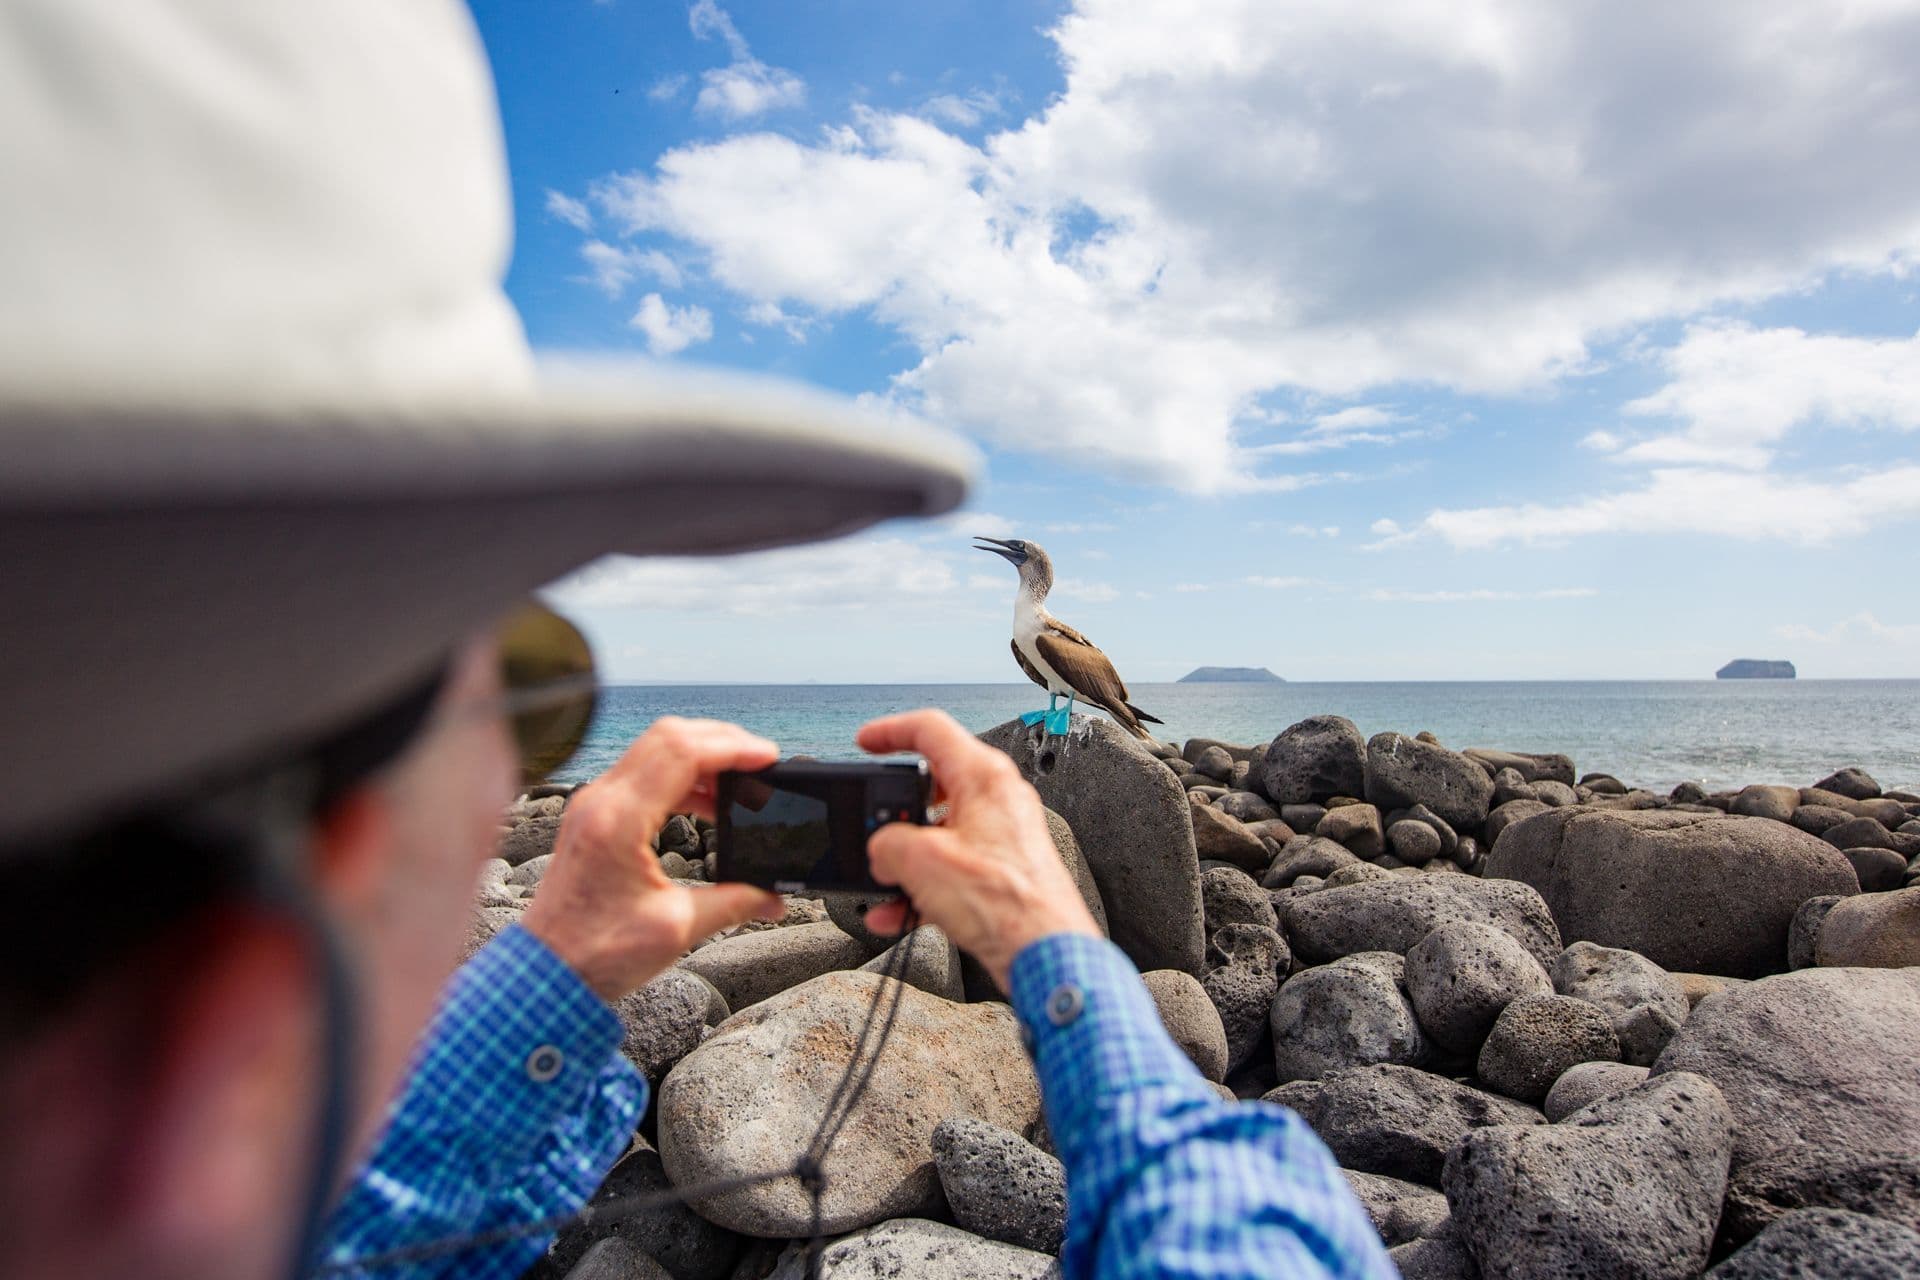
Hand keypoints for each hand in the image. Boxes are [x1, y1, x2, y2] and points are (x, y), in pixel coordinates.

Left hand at [520, 717, 784, 1001]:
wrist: (548, 971)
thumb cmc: (598, 953)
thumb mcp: (676, 928)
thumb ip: (734, 905)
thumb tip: (776, 898)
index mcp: (619, 821)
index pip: (682, 753)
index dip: (732, 747)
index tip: (769, 756)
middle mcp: (601, 801)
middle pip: (668, 737)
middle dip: (721, 740)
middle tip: (760, 760)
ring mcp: (593, 803)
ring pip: (654, 748)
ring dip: (700, 755)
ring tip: (740, 782)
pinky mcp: (593, 814)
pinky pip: (642, 772)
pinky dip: (680, 774)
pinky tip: (708, 802)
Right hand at [856, 709, 1099, 990]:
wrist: (1046, 954)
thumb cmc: (1005, 902)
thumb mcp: (923, 863)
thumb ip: (888, 844)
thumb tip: (882, 850)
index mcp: (984, 777)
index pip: (931, 730)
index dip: (890, 731)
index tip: (864, 742)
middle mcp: (997, 799)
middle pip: (932, 786)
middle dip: (895, 813)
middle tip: (873, 832)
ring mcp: (1002, 835)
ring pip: (939, 832)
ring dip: (906, 858)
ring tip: (885, 882)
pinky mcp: (1001, 870)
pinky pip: (951, 867)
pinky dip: (923, 886)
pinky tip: (897, 913)